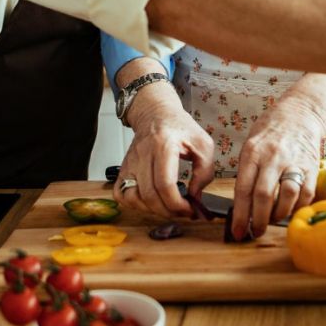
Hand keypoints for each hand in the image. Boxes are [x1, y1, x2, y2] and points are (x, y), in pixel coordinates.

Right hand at [113, 83, 214, 218]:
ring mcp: (130, 162)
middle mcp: (143, 154)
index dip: (177, 204)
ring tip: (167, 207)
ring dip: (151, 210)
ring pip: (132, 197)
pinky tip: (149, 202)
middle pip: (149, 195)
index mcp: (164, 145)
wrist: (155, 113)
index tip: (190, 209)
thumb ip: (204, 172)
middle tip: (182, 212)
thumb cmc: (179, 128)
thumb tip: (196, 197)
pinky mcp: (123, 168)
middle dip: (168, 211)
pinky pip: (121, 194)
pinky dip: (134, 204)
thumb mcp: (203, 144)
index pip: (164, 184)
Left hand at [229, 99, 325, 239]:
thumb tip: (241, 204)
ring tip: (273, 220)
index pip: (243, 189)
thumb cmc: (271, 130)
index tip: (237, 231)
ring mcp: (294, 161)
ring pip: (287, 195)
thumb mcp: (250, 144)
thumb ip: (246, 171)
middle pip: (264, 195)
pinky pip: (306, 193)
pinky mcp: (312, 166)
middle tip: (255, 231)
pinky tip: (290, 209)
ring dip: (279, 214)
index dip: (240, 215)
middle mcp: (273, 156)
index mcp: (253, 152)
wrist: (300, 113)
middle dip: (258, 220)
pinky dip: (297, 207)